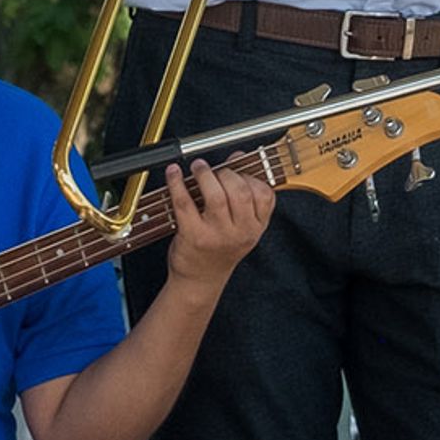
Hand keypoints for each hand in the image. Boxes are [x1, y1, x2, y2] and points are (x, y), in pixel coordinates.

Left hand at [154, 161, 275, 297]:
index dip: (252, 175)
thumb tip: (237, 158)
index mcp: (255, 228)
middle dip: (228, 173)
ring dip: (205, 174)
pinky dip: (177, 184)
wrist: (199, 281)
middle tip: (216, 170)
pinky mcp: (193, 236)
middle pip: (240, 191)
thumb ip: (245, 195)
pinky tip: (174, 174)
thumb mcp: (242, 228)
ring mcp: (216, 235)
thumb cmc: (219, 251)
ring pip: (216, 195)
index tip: (239, 166)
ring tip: (199, 168)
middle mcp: (240, 232)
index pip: (264, 194)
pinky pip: (185, 202)